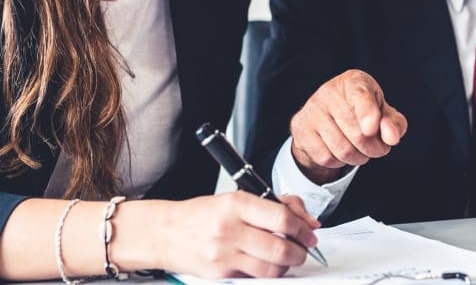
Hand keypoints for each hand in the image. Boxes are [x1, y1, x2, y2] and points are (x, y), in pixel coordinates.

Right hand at [146, 192, 319, 277]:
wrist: (165, 233)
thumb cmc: (202, 214)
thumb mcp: (236, 198)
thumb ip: (274, 205)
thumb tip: (307, 221)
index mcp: (237, 203)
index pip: (282, 218)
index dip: (303, 228)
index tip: (310, 233)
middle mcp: (230, 228)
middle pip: (280, 247)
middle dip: (300, 251)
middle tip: (304, 249)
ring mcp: (224, 254)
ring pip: (271, 268)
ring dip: (287, 265)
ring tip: (288, 258)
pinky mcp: (220, 274)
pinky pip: (255, 278)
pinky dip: (267, 273)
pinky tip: (267, 265)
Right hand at [290, 69, 407, 183]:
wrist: (325, 116)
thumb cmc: (361, 112)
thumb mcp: (382, 113)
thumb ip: (394, 123)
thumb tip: (392, 137)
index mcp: (354, 81)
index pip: (360, 96)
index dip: (367, 113)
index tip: (371, 128)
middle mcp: (330, 92)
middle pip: (358, 133)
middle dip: (374, 148)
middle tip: (378, 148)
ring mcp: (313, 110)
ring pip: (343, 149)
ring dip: (358, 158)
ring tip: (360, 150)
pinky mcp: (301, 129)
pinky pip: (327, 158)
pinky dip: (339, 162)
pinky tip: (340, 150)